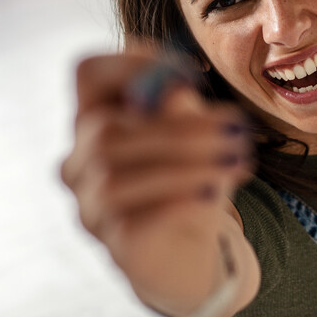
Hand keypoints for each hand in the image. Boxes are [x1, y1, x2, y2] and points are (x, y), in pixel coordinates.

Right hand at [61, 54, 254, 275]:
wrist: (188, 252)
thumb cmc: (188, 181)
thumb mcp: (198, 138)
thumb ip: (182, 112)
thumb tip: (174, 88)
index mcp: (95, 119)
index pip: (87, 74)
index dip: (130, 64)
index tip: (189, 75)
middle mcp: (79, 161)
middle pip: (104, 129)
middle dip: (176, 126)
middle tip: (236, 130)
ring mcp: (90, 205)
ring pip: (116, 176)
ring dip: (185, 164)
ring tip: (235, 161)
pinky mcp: (112, 243)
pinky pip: (133, 219)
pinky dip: (178, 200)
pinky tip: (214, 193)